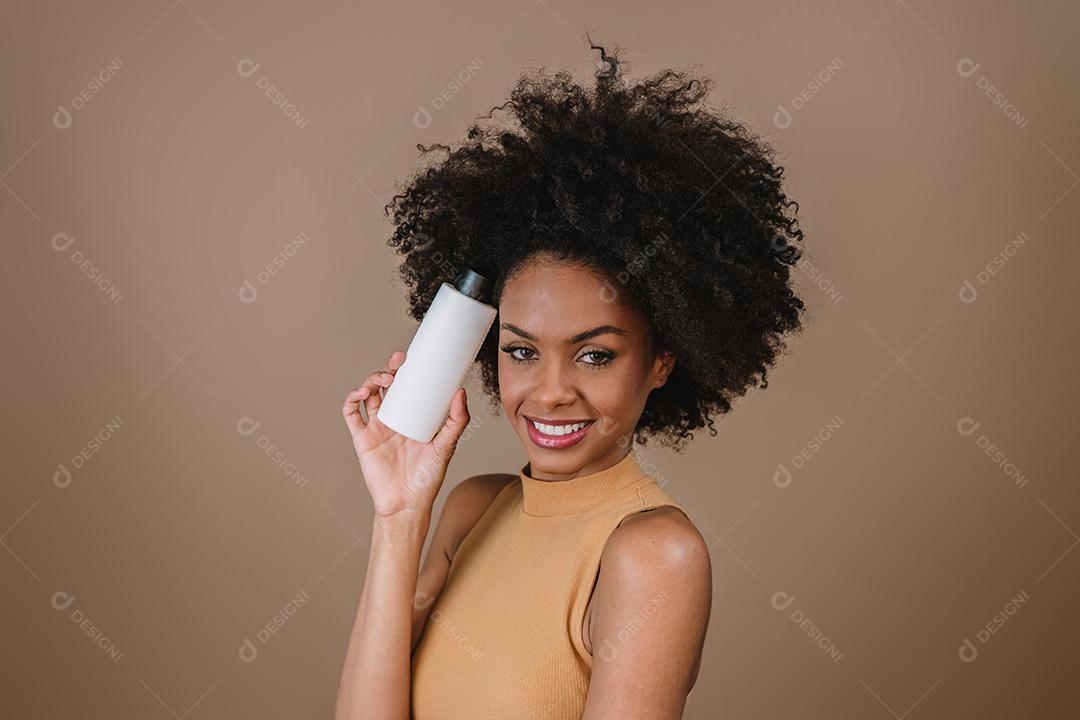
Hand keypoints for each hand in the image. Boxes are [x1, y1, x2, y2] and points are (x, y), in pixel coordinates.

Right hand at [342, 350, 470, 518]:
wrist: (407, 504)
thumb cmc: (427, 478)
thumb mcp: (447, 446)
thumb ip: (457, 421)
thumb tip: (461, 392)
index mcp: (411, 417)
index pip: (407, 386)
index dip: (406, 370)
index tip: (412, 357)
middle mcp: (392, 419)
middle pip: (385, 386)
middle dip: (389, 369)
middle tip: (398, 362)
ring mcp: (376, 427)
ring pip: (367, 394)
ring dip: (372, 380)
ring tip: (385, 379)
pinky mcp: (362, 438)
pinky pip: (351, 413)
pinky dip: (352, 399)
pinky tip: (362, 393)